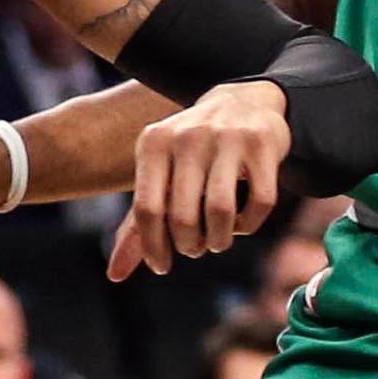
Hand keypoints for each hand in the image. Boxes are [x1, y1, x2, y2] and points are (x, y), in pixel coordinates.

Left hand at [109, 80, 289, 280]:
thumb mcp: (159, 178)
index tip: (162, 266)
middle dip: (190, 246)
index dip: (153, 248)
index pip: (146, 210)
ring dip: (219, 240)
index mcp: (154, 143)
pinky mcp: (262, 144)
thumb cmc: (191, 154)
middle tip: (195, 247)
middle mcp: (188, 136)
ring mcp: (227, 137)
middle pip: (183, 217)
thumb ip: (136, 226)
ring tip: (217, 239)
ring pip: (221, 212)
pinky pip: (259, 203)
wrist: (243, 103)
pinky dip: (249, 225)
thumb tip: (115, 276)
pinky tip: (241, 222)